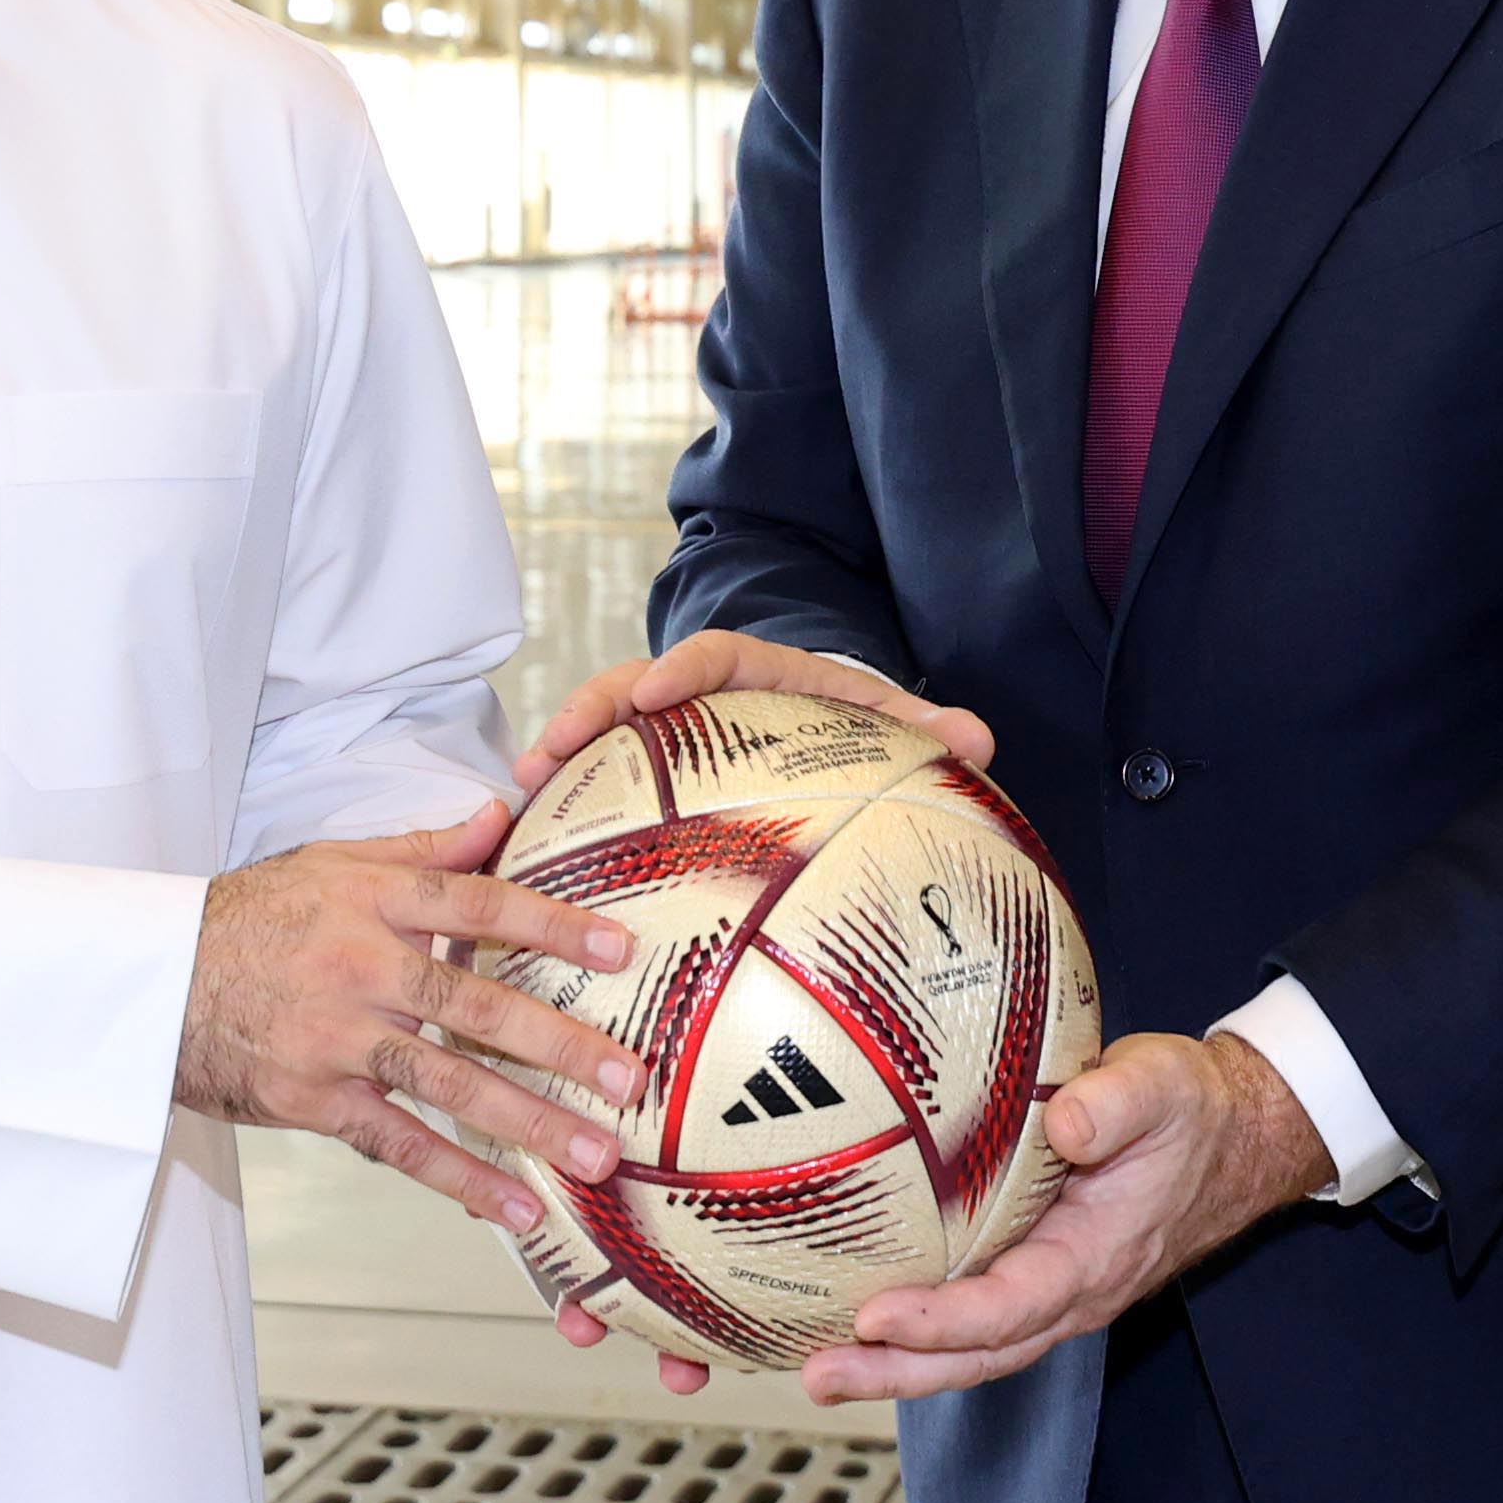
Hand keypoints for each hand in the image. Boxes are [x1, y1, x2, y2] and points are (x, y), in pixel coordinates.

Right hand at [176, 806, 647, 1239]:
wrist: (158, 983)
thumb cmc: (255, 916)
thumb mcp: (332, 862)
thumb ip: (422, 847)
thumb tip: (500, 811)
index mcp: (373, 900)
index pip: (477, 904)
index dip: (550, 925)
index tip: (620, 949)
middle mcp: (362, 968)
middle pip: (473, 1005)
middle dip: (558, 1043)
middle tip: (629, 1074)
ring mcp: (340, 1041)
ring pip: (446, 1082)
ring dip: (526, 1121)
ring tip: (593, 1153)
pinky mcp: (316, 1101)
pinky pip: (399, 1144)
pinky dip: (458, 1178)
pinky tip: (514, 1206)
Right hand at [511, 629, 993, 799]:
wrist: (810, 722)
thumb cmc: (843, 721)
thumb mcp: (882, 717)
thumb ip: (923, 727)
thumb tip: (980, 738)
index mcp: (752, 673)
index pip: (713, 657)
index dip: (681, 670)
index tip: (656, 693)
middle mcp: (695, 696)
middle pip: (631, 690)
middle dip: (589, 712)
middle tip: (551, 749)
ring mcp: (662, 733)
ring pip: (602, 734)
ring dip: (562, 757)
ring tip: (522, 794)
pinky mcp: (646, 774)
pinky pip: (600, 781)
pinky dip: (568, 804)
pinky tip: (534, 845)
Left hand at [795, 1032, 1333, 1403]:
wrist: (1229, 1138)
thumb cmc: (1189, 1111)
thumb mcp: (1164, 1089)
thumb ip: (1117, 1104)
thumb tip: (1066, 1124)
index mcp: (1096, 1258)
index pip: (1012, 1306)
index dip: (943, 1320)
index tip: (877, 1316)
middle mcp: (1067, 1291)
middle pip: (975, 1353)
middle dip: (894, 1371)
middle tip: (817, 1376)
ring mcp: (1047, 1286)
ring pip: (967, 1345)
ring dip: (893, 1363)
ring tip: (813, 1367)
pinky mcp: (1030, 1266)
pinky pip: (967, 1310)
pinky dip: (913, 1328)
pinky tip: (852, 1314)